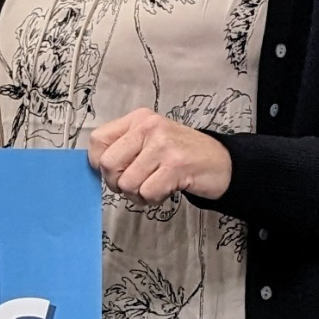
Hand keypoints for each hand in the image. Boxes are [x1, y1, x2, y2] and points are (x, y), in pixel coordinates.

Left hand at [88, 108, 232, 203]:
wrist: (222, 162)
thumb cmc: (181, 155)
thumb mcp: (149, 141)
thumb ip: (123, 148)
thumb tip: (95, 166)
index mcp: (138, 119)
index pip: (97, 140)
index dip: (98, 163)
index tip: (114, 171)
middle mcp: (149, 127)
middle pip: (108, 164)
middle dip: (116, 183)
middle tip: (134, 184)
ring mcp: (163, 145)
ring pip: (127, 182)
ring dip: (138, 194)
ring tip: (154, 186)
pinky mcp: (176, 165)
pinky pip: (147, 192)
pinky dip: (153, 199)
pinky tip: (166, 189)